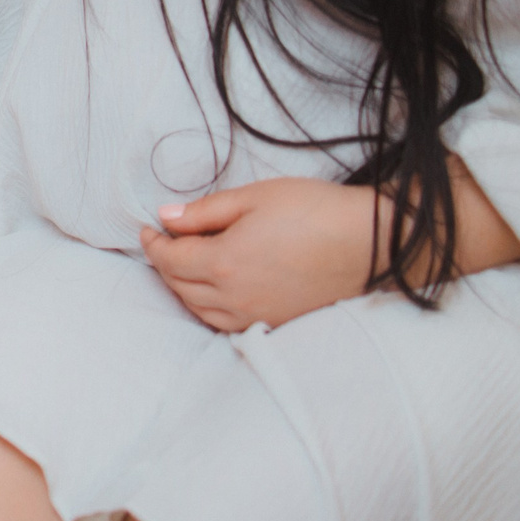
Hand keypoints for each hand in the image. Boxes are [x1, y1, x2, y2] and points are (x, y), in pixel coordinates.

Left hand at [139, 178, 380, 331]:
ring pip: (199, 310)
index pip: (170, 259)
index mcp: (225, 263)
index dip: (153, 243)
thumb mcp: (253, 198)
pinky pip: (225, 322)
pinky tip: (212, 290)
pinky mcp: (275, 323)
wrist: (370, 242)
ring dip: (182, 288)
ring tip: (182, 264)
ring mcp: (255, 315)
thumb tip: (166, 218)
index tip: (149, 229)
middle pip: (180, 287)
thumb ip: (204, 212)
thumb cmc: (314, 211)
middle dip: (164, 265)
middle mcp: (235, 297)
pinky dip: (207, 307)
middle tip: (163, 243)